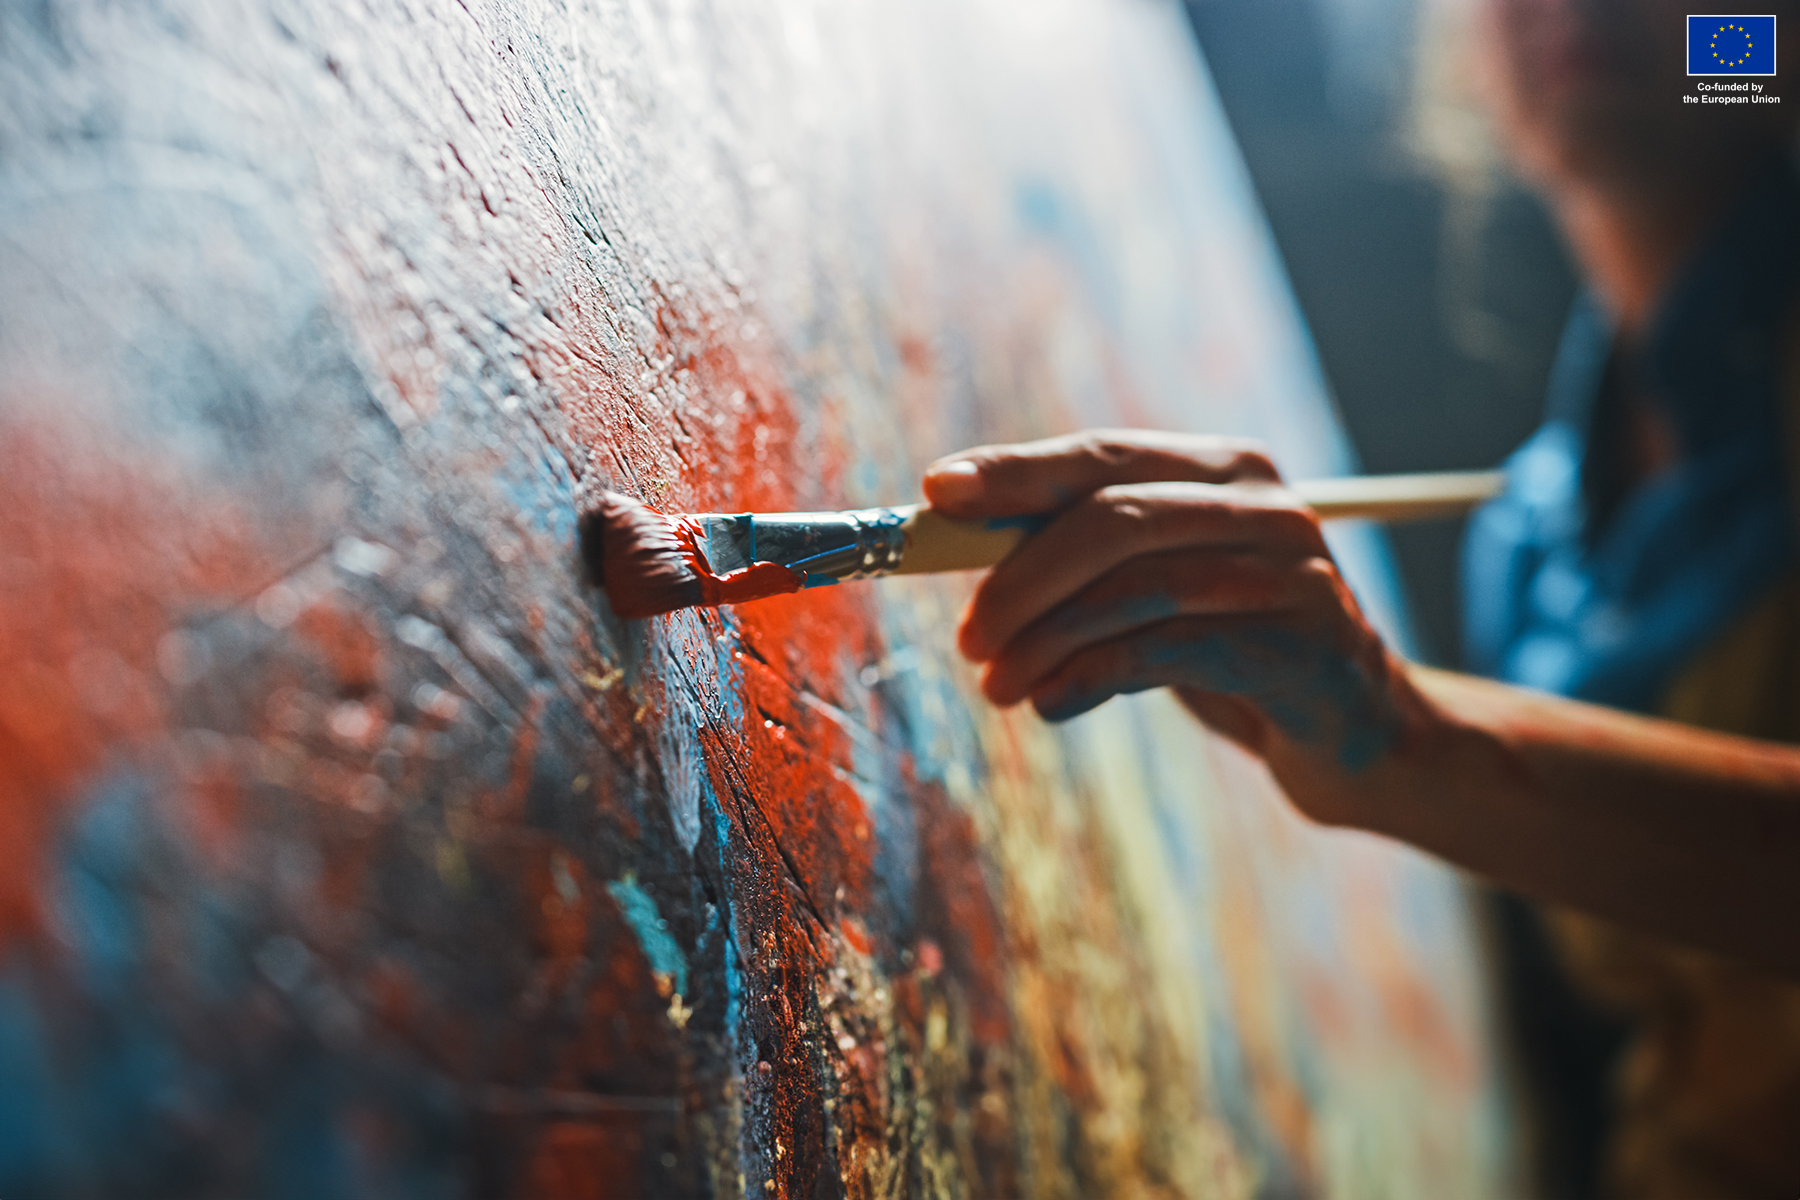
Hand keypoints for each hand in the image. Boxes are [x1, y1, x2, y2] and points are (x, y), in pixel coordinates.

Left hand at [923, 430, 1432, 816]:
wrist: (1358, 735)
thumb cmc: (1233, 652)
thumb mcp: (1158, 591)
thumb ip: (1084, 559)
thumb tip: (956, 537)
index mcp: (1223, 469)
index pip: (1102, 455)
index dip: (1015, 472)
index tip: (937, 493)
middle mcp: (1264, 504)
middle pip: (1112, 518)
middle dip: (1021, 578)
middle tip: (968, 637)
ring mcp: (1292, 570)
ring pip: (1134, 587)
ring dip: (1047, 640)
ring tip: (998, 685)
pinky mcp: (1303, 644)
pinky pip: (1169, 648)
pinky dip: (1092, 676)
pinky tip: (1051, 703)